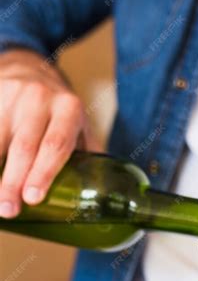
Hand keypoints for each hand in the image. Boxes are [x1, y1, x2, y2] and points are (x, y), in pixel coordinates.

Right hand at [0, 49, 97, 217]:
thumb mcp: (78, 123)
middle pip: (25, 147)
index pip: (56, 144)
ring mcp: (12, 97)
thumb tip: (104, 194)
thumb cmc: (58, 110)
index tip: (33, 198)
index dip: (44, 173)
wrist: (29, 70)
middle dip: (14, 181)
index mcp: (69, 109)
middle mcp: (40, 99)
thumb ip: (89, 153)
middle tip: (8, 210)